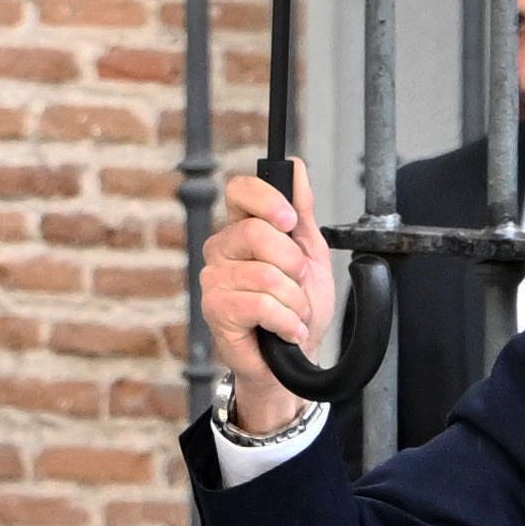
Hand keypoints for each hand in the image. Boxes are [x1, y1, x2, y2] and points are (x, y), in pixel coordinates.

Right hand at [203, 160, 346, 440]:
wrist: (295, 356)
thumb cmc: (297, 307)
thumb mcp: (311, 253)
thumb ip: (303, 212)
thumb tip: (298, 169)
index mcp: (242, 229)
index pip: (240, 191)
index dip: (267, 199)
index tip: (290, 221)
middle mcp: (222, 250)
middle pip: (256, 232)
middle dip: (293, 262)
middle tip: (299, 283)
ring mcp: (214, 280)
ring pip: (264, 274)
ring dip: (294, 300)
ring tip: (294, 314)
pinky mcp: (216, 310)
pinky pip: (259, 304)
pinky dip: (285, 320)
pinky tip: (287, 329)